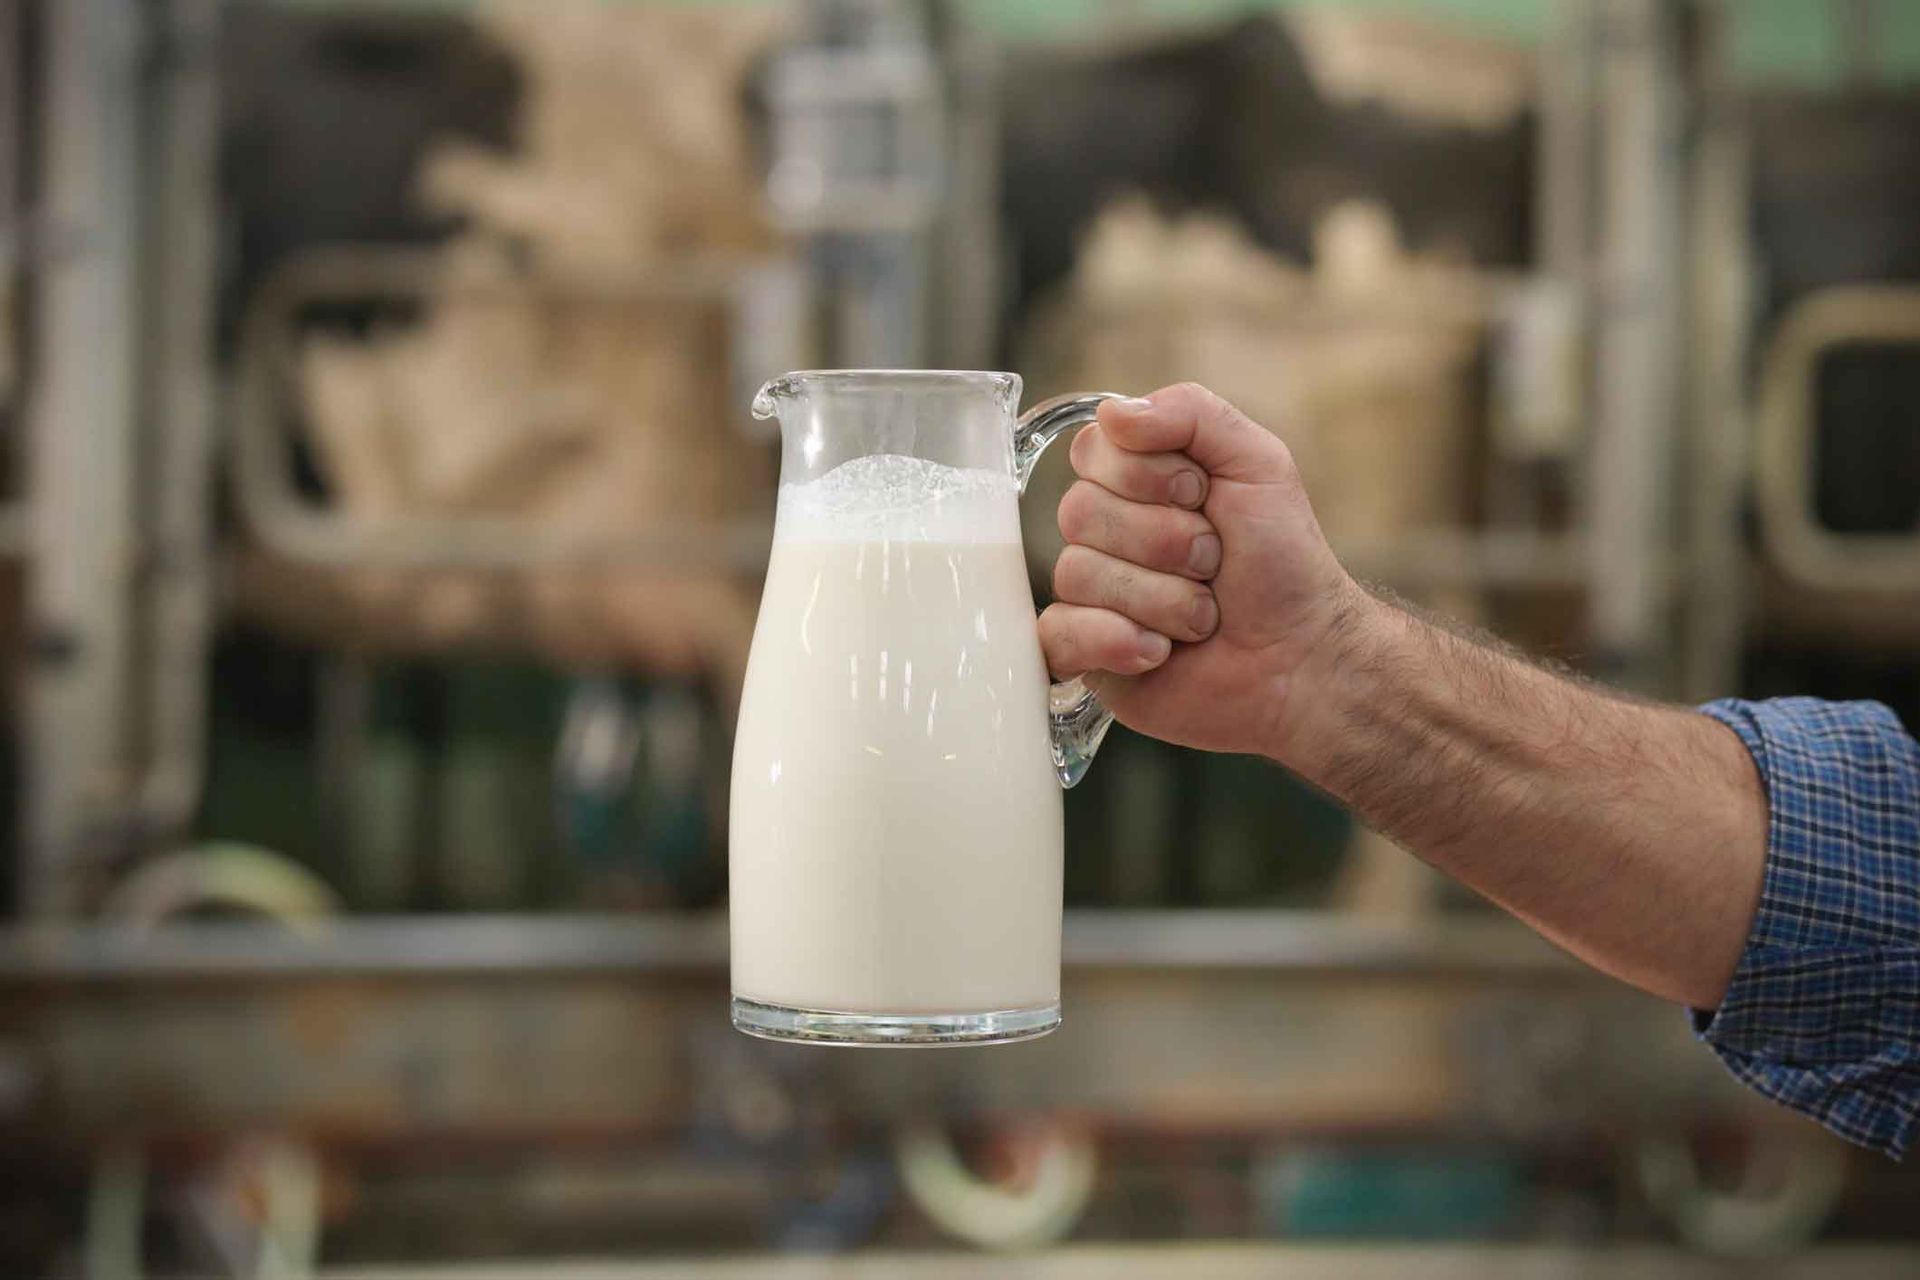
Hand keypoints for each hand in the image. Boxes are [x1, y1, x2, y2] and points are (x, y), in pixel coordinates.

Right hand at [1038, 382, 1365, 763]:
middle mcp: (1106, 532)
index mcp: (1137, 480)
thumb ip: (1191, 413)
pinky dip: (1117, 642)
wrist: (1303, 658)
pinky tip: (1160, 653)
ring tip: (1204, 617)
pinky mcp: (1083, 652)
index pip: (1093, 449)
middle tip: (1214, 562)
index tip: (1203, 495)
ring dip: (1163, 600)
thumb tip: (1112, 412)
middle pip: (1080, 511)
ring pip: (1078, 573)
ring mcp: (1090, 592)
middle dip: (1167, 542)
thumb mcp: (1258, 463)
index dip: (1148, 476)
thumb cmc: (1283, 563)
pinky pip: (1058, 633)